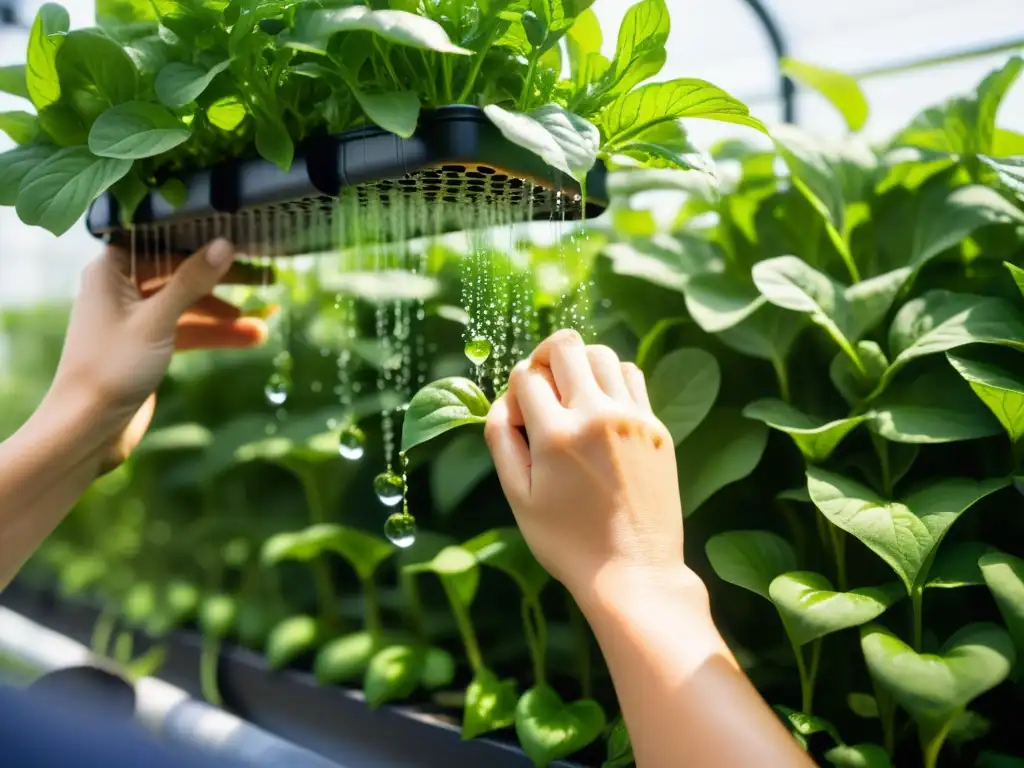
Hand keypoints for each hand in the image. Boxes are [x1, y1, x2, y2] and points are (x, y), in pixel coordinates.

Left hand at [50, 239, 270, 472]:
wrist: (88, 426)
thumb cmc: (112, 366)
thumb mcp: (158, 320)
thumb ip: (192, 281)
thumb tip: (225, 244)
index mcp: (111, 270)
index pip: (160, 240)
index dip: (198, 237)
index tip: (237, 235)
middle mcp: (121, 287)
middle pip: (180, 273)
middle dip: (222, 280)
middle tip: (266, 278)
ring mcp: (136, 318)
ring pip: (188, 305)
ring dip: (224, 316)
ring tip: (263, 326)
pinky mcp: (148, 344)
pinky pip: (186, 330)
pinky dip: (213, 334)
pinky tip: (248, 339)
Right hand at [485, 329, 691, 606]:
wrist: (634, 572)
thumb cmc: (567, 542)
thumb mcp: (519, 497)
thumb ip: (501, 441)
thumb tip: (502, 402)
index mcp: (556, 435)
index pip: (526, 375)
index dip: (515, 390)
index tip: (520, 418)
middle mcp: (596, 415)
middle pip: (565, 346)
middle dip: (544, 358)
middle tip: (542, 386)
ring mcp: (632, 418)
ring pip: (602, 354)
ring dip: (579, 364)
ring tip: (572, 394)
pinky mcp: (656, 428)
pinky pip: (632, 377)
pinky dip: (611, 379)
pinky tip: (602, 408)